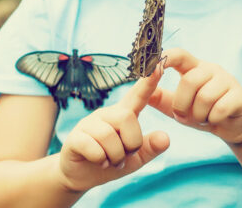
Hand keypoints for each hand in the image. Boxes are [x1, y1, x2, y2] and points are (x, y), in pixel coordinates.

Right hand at [57, 69, 169, 191]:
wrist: (81, 177)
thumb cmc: (111, 162)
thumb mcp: (136, 159)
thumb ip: (150, 148)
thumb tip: (166, 137)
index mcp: (123, 115)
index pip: (138, 96)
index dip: (148, 82)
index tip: (158, 65)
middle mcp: (106, 114)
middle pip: (127, 117)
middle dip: (131, 143)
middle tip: (124, 156)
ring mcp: (88, 124)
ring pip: (109, 136)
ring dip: (116, 156)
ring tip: (111, 161)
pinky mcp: (75, 137)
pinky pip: (93, 147)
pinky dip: (100, 160)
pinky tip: (98, 162)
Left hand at [148, 48, 241, 144]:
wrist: (234, 127)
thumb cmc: (204, 113)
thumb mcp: (180, 107)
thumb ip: (162, 98)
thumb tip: (140, 88)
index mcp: (195, 69)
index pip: (180, 55)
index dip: (167, 58)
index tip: (154, 67)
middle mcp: (212, 70)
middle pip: (189, 80)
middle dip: (182, 104)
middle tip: (185, 116)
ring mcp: (228, 81)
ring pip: (205, 97)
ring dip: (198, 115)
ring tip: (202, 118)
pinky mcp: (240, 96)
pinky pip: (219, 109)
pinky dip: (213, 119)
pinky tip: (216, 120)